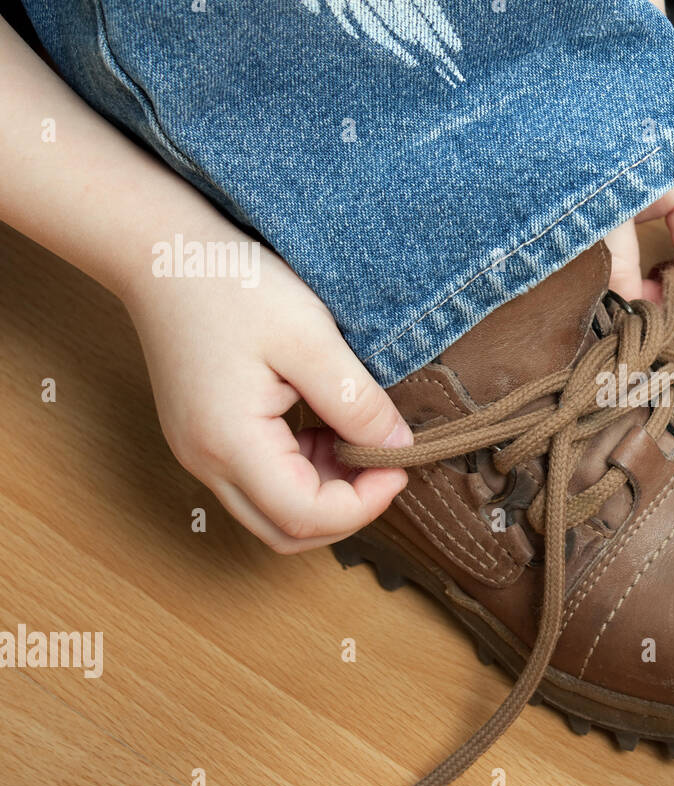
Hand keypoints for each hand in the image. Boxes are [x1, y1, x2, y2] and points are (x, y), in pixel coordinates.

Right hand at [124, 251, 410, 553]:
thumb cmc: (232, 285)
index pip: (304, 517)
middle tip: (384, 463)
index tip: (398, 464)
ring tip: (356, 438)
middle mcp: (206, 462)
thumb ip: (356, 400)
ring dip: (326, 492)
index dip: (364, 504)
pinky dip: (303, 472)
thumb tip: (397, 446)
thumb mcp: (310, 338)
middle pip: (286, 531)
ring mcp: (200, 454)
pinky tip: (326, 428)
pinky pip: (261, 482)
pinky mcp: (205, 439)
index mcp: (229, 443)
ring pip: (274, 513)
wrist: (164, 254)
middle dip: (348, 510)